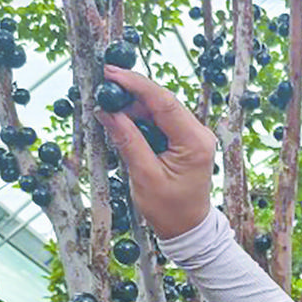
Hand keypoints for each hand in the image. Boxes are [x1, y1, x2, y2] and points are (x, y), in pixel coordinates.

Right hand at [93, 67, 215, 240]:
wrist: (187, 229)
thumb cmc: (170, 210)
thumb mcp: (144, 177)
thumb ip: (127, 141)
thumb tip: (107, 111)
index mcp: (195, 142)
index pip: (164, 102)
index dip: (136, 84)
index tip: (112, 73)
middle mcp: (198, 133)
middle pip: (161, 102)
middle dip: (131, 93)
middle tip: (102, 86)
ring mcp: (193, 135)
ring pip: (158, 110)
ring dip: (132, 107)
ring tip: (107, 106)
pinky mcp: (184, 140)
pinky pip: (159, 121)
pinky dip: (139, 120)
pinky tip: (120, 120)